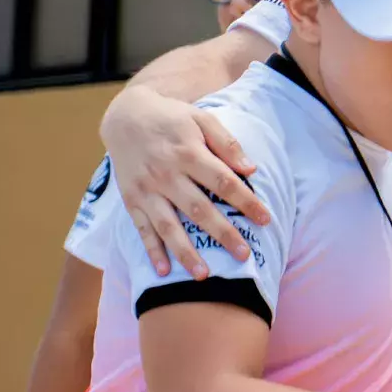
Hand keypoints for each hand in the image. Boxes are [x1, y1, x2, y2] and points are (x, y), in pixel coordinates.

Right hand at [101, 86, 266, 278]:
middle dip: (222, 233)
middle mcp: (166, 174)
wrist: (126, 116)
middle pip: (198, 209)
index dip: (246, 202)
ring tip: (204, 276)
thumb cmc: (173, 119)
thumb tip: (251, 170)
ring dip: (186, 252)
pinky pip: (141, 229)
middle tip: (244, 255)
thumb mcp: (202, 119)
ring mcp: (146, 190)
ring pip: (168, 226)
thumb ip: (226, 143)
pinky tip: (164, 271)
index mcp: (187, 153)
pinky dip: (151, 250)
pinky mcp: (131, 200)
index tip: (265, 219)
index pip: (223, 182)